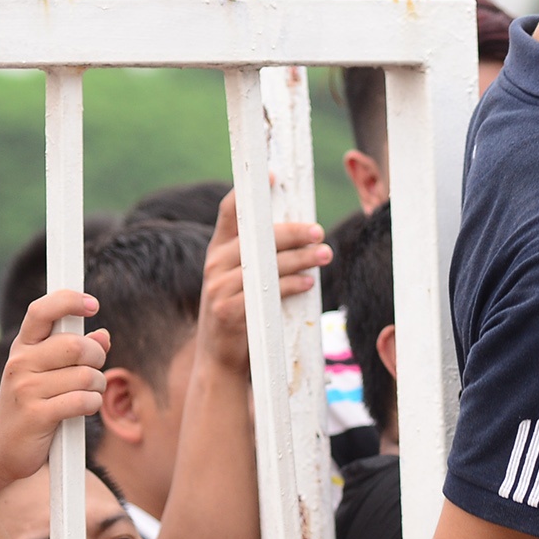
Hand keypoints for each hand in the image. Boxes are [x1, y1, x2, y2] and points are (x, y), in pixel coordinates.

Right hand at [0, 292, 108, 498]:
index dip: (69, 301)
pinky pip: (83, 401)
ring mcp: (27, 388)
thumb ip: (73, 353)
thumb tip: (103, 334)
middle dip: (97, 358)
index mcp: (23, 347)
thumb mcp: (46, 373)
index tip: (93, 303)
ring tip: (87, 394)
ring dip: (97, 386)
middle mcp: (21, 363)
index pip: (42, 311)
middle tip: (94, 370)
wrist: (4, 448)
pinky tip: (83, 408)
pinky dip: (92, 405)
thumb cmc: (32, 405)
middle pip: (77, 346)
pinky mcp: (38, 415)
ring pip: (86, 376)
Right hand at [198, 190, 330, 375]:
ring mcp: (218, 288)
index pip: (230, 211)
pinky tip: (309, 283)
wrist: (219, 360)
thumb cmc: (240, 315)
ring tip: (324, 255)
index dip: (249, 190)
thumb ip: (258, 258)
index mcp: (218, 250)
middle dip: (292, 232)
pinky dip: (290, 286)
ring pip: (265, 265)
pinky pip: (266, 293)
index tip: (275, 177)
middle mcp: (214, 264)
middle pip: (257, 237)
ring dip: (299, 259)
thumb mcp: (241, 281)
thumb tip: (301, 236)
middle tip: (319, 232)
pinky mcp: (228, 312)